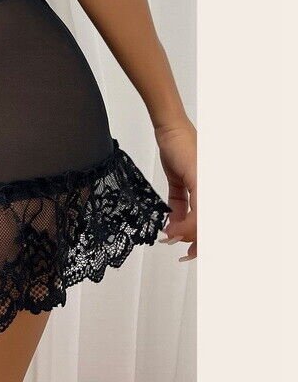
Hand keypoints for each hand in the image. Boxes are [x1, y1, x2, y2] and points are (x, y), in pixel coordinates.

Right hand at [155, 118, 196, 260]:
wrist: (170, 130)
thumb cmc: (176, 150)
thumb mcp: (178, 182)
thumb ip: (179, 205)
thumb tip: (174, 226)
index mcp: (209, 191)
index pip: (208, 221)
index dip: (201, 239)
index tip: (189, 250)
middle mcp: (212, 190)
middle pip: (209, 223)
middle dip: (198, 242)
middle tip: (185, 253)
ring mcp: (209, 186)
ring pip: (204, 220)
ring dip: (190, 235)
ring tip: (174, 240)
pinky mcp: (201, 182)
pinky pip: (198, 209)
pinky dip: (186, 222)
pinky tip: (174, 228)